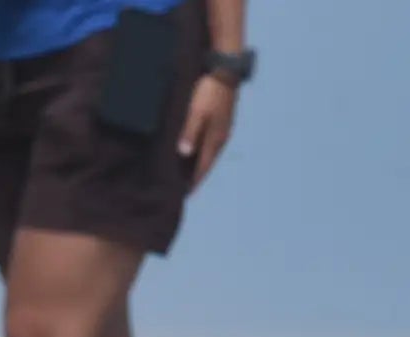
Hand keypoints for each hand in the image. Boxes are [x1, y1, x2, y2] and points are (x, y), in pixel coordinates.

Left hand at [178, 75, 237, 191]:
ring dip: (200, 164)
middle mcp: (221, 137)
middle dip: (197, 176)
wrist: (225, 70)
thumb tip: (184, 153)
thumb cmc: (208, 91)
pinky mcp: (222, 120)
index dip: (194, 180)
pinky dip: (203, 151)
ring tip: (190, 173)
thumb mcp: (196, 112)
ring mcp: (223, 129)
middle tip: (186, 189)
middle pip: (207, 162)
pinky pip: (211, 143)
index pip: (203, 166)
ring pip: (210, 153)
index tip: (185, 194)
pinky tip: (197, 151)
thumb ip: (190, 132)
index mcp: (215, 138)